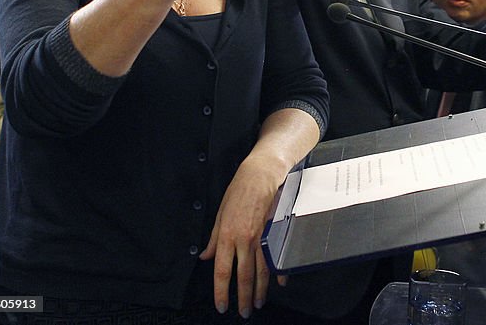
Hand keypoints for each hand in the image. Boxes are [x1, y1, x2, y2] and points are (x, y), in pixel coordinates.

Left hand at [200, 153, 281, 316]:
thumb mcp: (219, 214)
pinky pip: (275, 256)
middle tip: (244, 312)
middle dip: (243, 297)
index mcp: (226, 236)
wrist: (261, 175)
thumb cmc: (238, 191)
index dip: (221, 291)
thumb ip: (213, 239)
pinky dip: (278, 271)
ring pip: (261, 270)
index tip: (221, 305)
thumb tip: (206, 256)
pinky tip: (279, 282)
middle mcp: (244, 239)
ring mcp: (260, 237)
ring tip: (258, 303)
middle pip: (244, 276)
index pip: (222, 270)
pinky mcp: (273, 232)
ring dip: (260, 290)